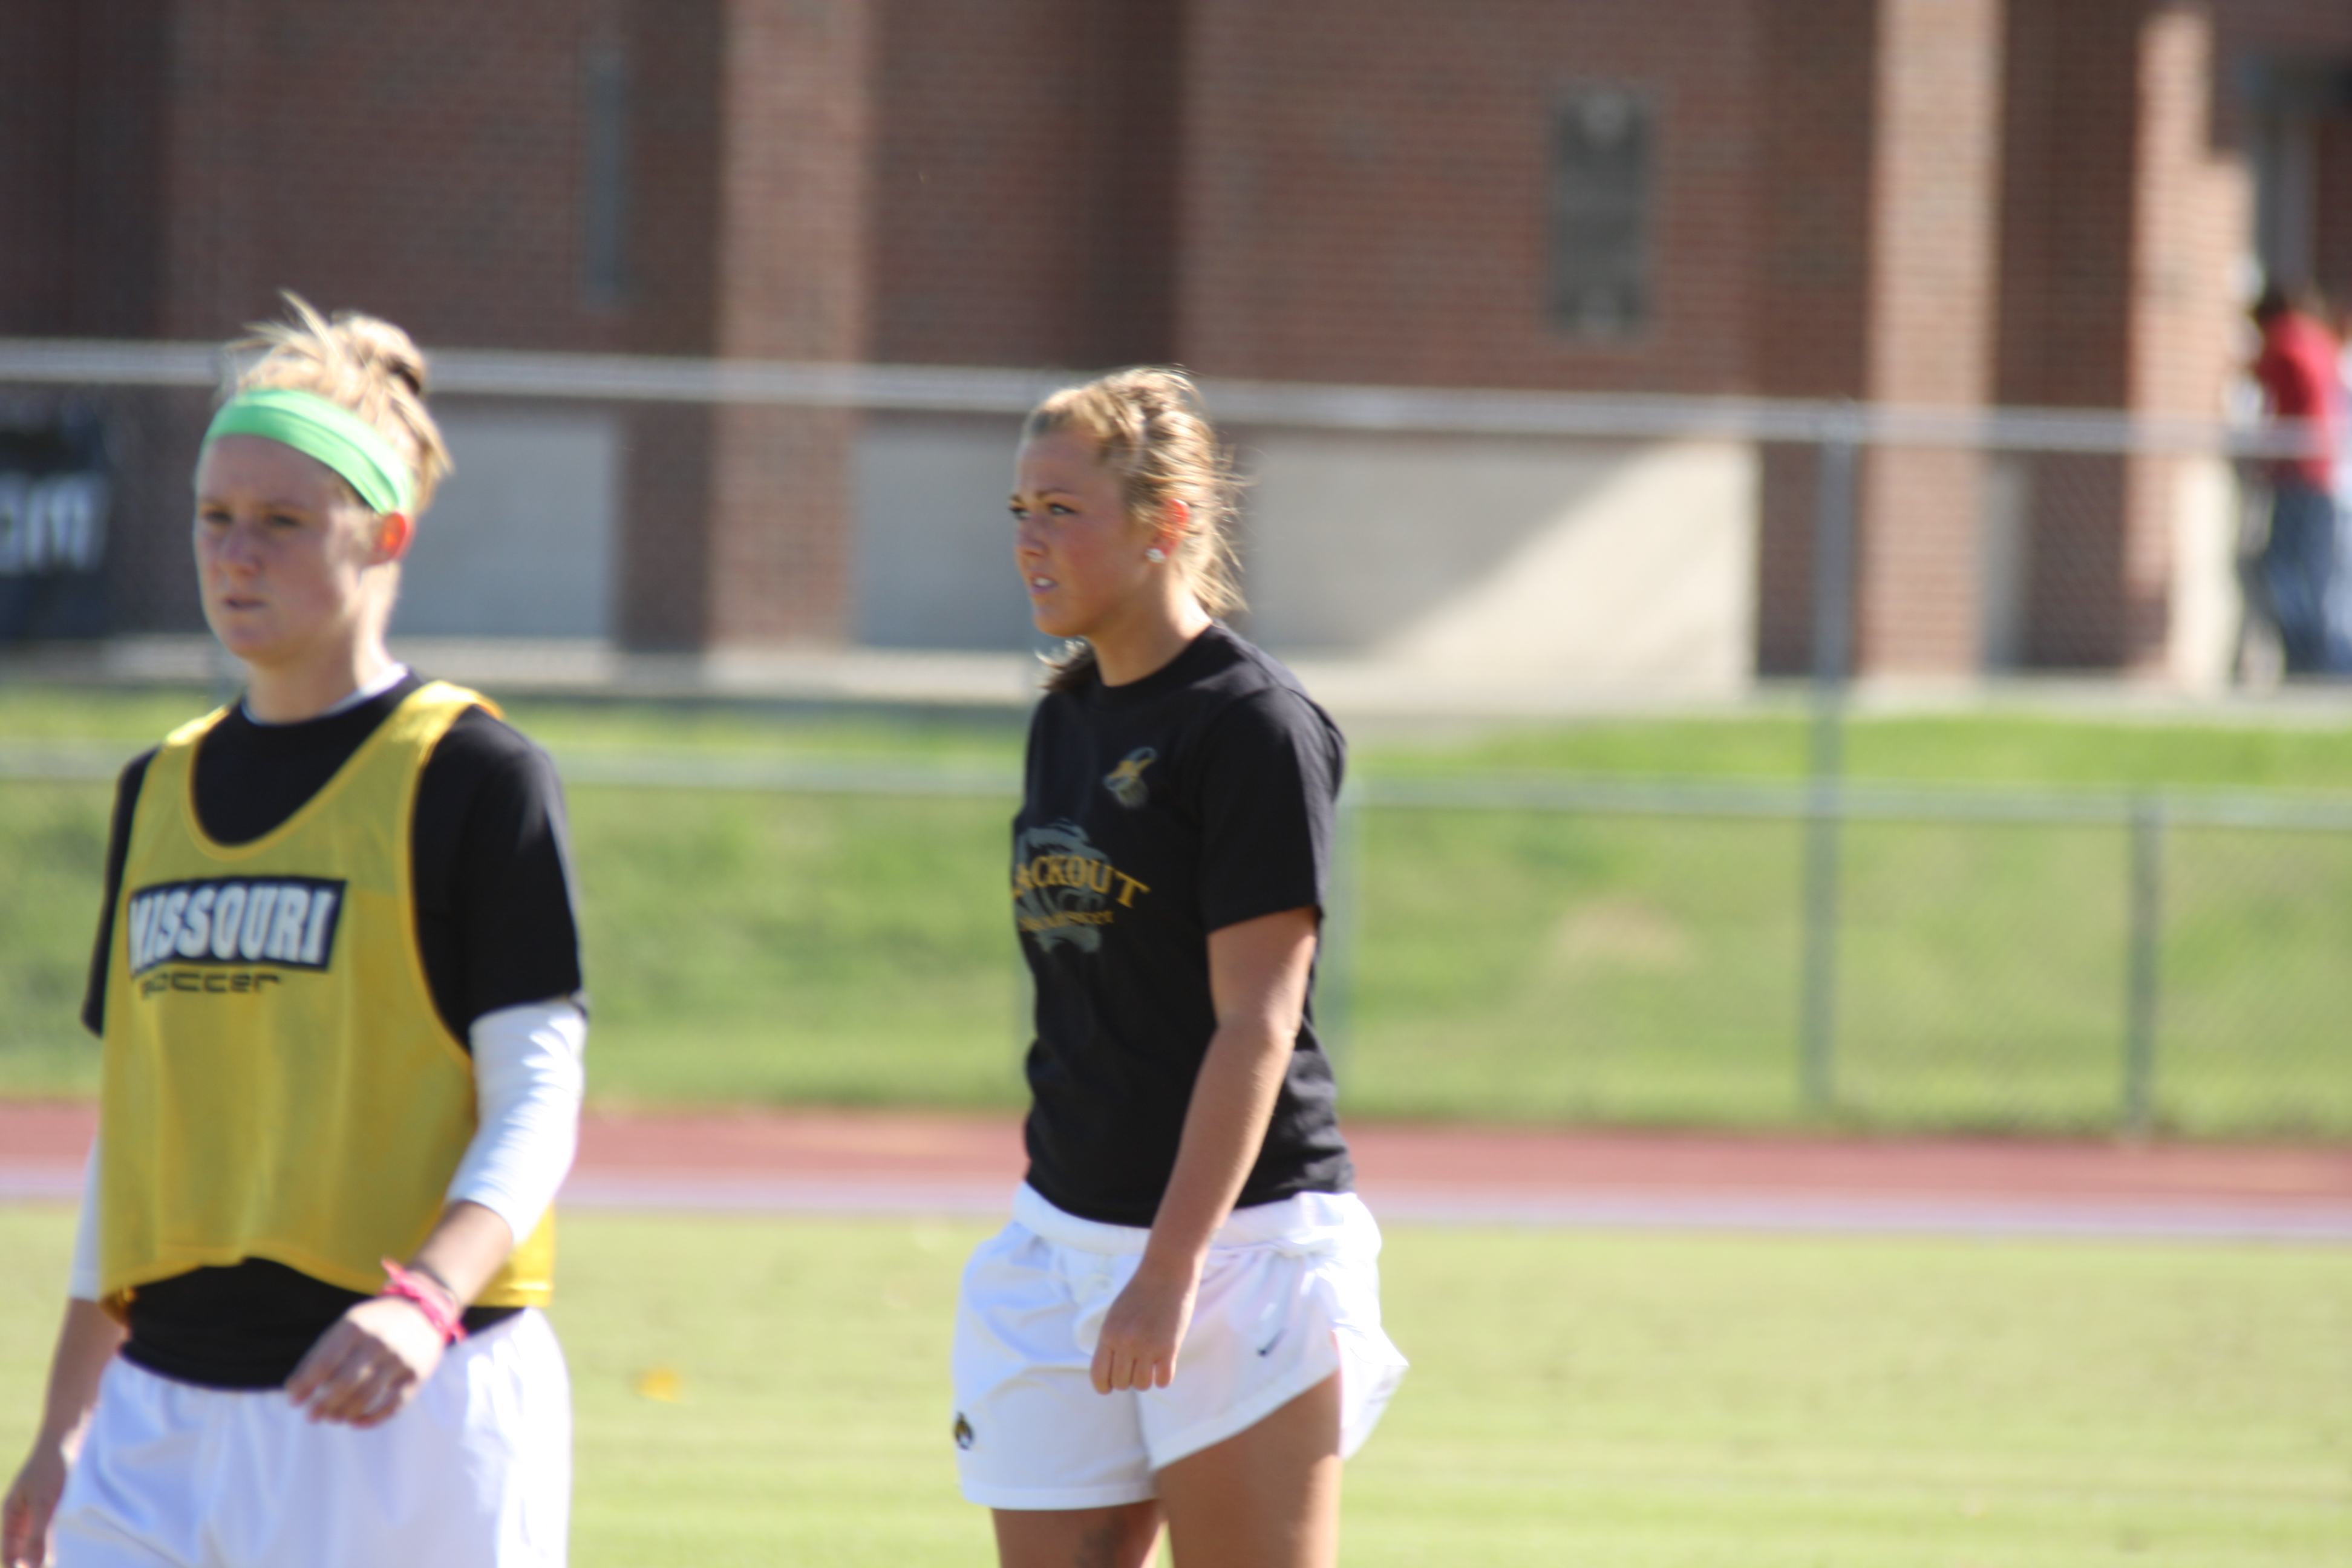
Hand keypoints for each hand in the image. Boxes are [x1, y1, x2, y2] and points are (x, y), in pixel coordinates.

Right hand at [3, 1442, 67, 1567]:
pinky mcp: (52, 1508)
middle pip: (22, 1551)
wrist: (67, 1441)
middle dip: (32, 1565)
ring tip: (60, 1565)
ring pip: (37, 1543)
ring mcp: (36, 1513)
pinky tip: (67, 1553)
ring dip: (44, 1555)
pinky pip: (50, 1532)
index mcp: (11, 1517)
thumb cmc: (51, 1469)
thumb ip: (37, 1535)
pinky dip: (56, 1543)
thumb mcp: (44, 1503)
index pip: (9, 1553)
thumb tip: (31, 1566)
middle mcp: (21, 1518)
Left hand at [285, 1296, 448, 1427]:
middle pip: (343, 1384)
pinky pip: (392, 1406)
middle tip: (312, 1416)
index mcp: (356, 1327)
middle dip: (322, 1405)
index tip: (295, 1401)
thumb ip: (320, 1355)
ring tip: (333, 1417)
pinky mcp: (416, 1375)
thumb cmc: (373, 1324)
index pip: (324, 1363)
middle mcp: (379, 1342)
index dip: (305, 1386)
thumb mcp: (346, 1326)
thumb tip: (293, 1390)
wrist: (423, 1310)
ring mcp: (400, 1359)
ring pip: (365, 1397)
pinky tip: (355, 1422)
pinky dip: (370, 1420)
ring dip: (343, 1413)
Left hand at [1090, 1260, 1198, 1393]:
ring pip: (1142, 1385)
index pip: (1099, 1375)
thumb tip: (1108, 1372)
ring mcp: (1147, 1346)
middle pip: (1121, 1383)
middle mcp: (1125, 1343)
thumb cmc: (1139, 1294)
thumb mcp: (1116, 1316)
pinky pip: (1163, 1380)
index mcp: (1108, 1334)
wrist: (1166, 1273)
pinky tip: (1164, 1365)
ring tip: (1150, 1365)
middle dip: (1127, 1379)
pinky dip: (1163, 1377)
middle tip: (1136, 1366)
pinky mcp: (1169, 1347)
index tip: (1111, 1386)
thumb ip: (1110, 1342)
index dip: (1104, 1386)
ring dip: (1146, 1379)